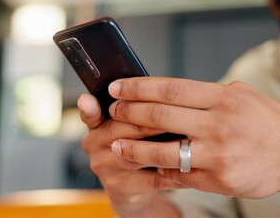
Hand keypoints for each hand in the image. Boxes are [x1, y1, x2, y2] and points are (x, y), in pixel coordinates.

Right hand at [77, 94, 182, 213]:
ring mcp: (106, 169)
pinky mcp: (122, 188)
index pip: (92, 113)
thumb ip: (136, 107)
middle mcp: (94, 145)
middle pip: (122, 129)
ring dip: (164, 146)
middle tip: (177, 113)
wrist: (132, 188)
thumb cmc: (135, 145)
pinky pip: (152, 178)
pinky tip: (191, 164)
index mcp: (96, 124)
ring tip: (187, 138)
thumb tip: (159, 90)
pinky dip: (173, 171)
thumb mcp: (130, 125)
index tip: (89, 100)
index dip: (90, 108)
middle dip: (151, 120)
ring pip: (136, 154)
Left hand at [106, 77, 279, 197]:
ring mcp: (218, 155)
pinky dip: (159, 171)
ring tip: (117, 144)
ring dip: (134, 148)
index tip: (118, 88)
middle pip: (161, 116)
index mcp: (224, 99)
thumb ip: (210, 94)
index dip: (139, 87)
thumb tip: (173, 94)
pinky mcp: (218, 180)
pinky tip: (146, 167)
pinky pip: (179, 176)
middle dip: (130, 112)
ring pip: (163, 151)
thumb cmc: (268, 123)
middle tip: (113, 111)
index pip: (171, 89)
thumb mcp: (244, 96)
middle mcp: (219, 125)